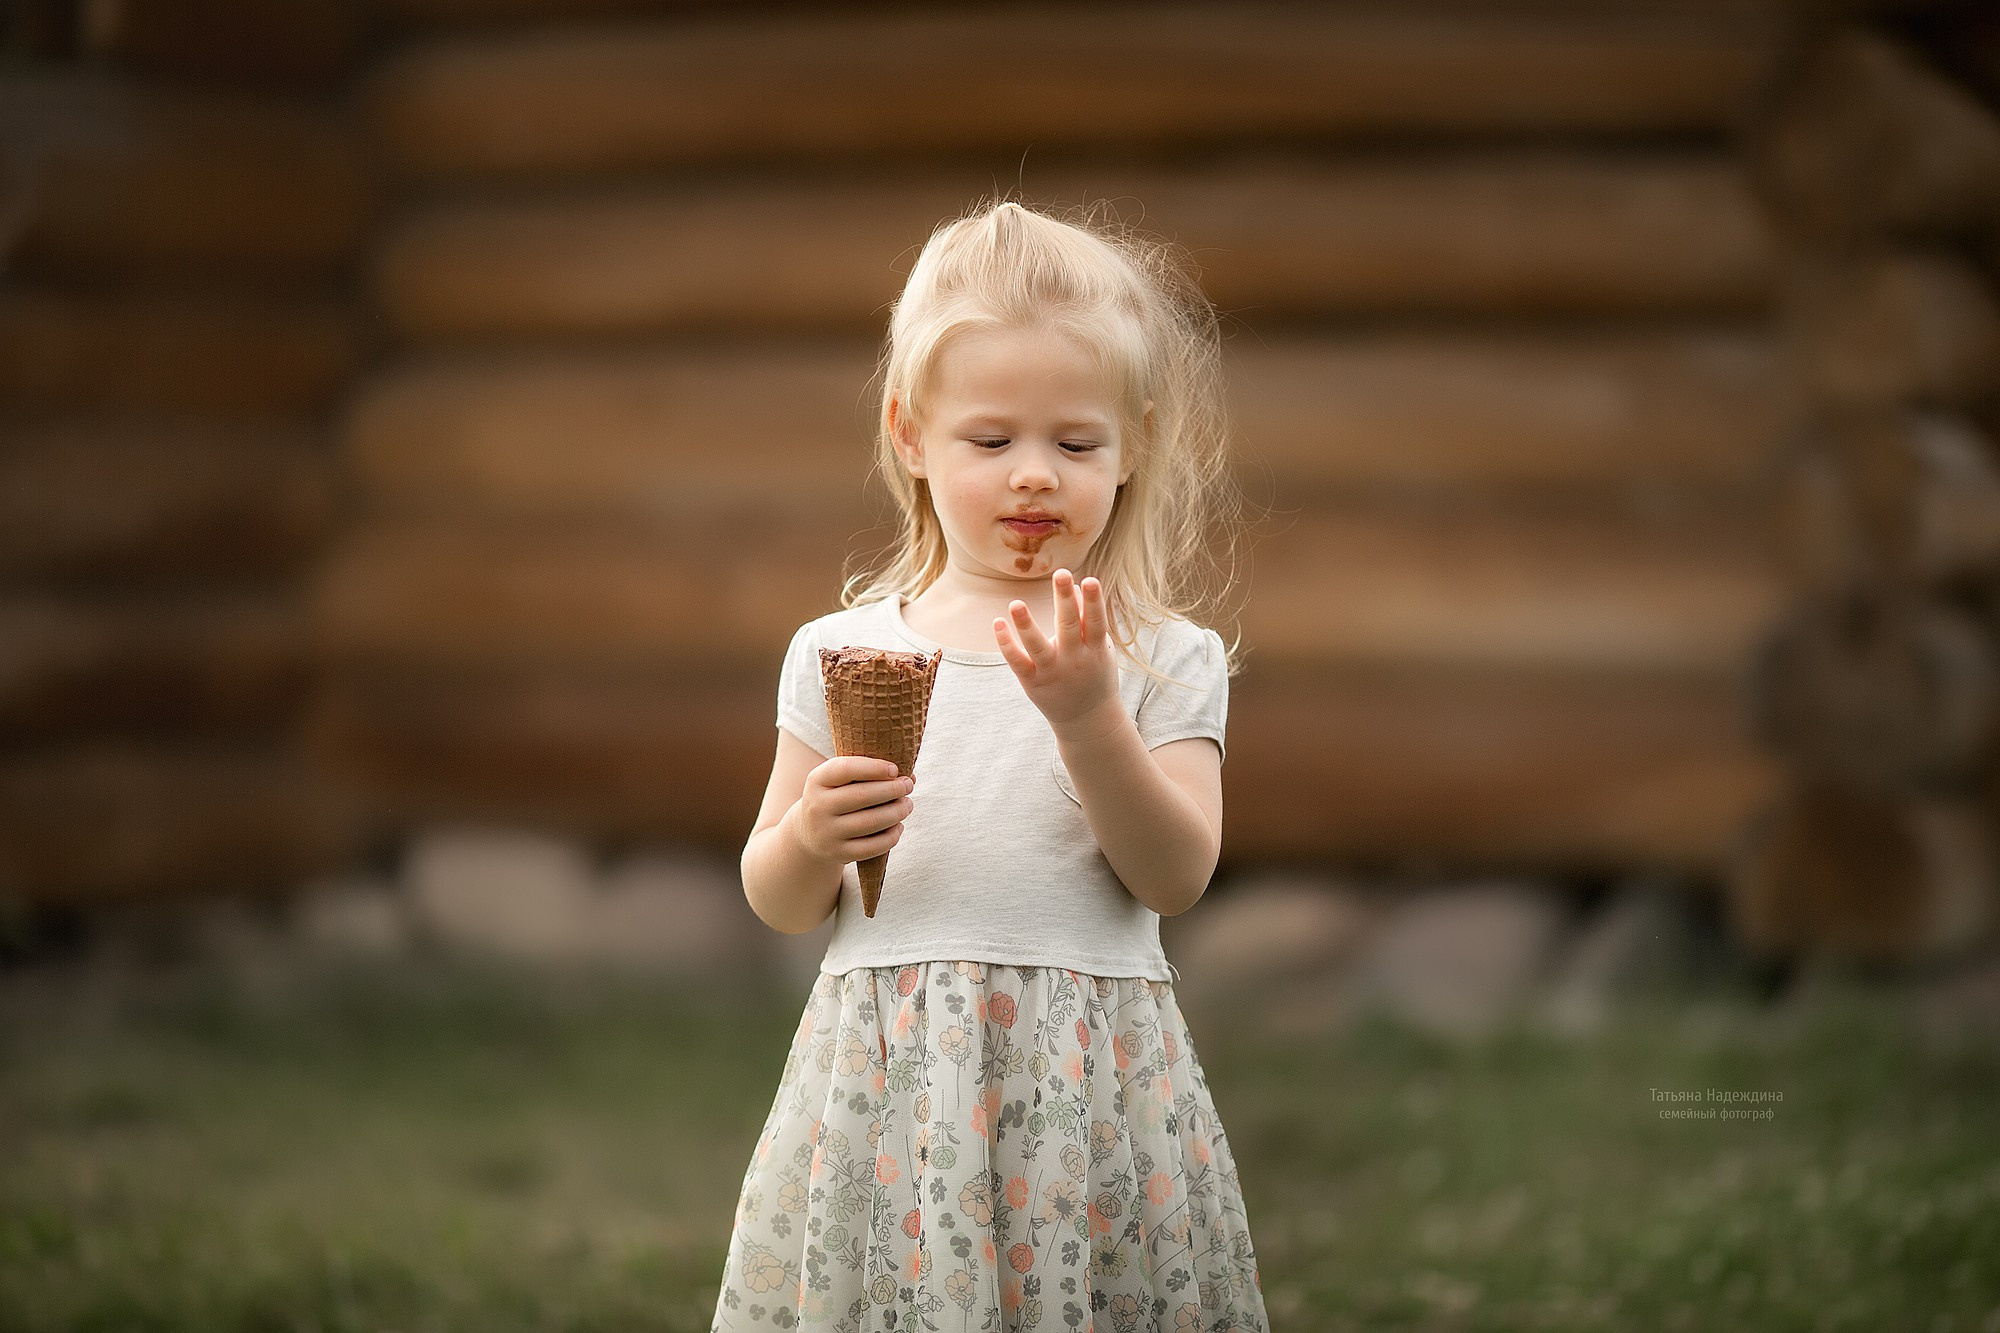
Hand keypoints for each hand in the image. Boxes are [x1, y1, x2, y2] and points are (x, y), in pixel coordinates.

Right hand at [785, 756, 912, 866]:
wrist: (808, 832)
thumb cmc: (835, 797)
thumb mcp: (840, 781)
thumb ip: (869, 773)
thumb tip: (911, 777)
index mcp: (817, 780)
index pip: (846, 769)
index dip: (874, 768)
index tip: (895, 769)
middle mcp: (818, 806)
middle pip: (862, 796)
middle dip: (892, 789)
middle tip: (907, 785)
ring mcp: (827, 832)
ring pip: (870, 822)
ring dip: (896, 812)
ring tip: (907, 805)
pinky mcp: (838, 853)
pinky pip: (872, 847)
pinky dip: (891, 836)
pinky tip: (898, 826)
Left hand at [994, 569, 1120, 734]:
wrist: (1087, 720)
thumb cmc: (1094, 674)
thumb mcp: (1099, 649)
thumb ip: (1086, 620)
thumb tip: (1073, 587)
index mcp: (1095, 650)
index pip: (1096, 623)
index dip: (1094, 603)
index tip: (1091, 581)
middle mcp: (1074, 660)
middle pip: (1068, 627)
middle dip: (1064, 601)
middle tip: (1061, 573)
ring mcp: (1052, 672)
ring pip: (1037, 647)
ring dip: (1026, 625)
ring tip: (1016, 603)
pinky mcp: (1032, 682)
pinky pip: (1017, 662)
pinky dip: (1007, 644)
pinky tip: (998, 623)